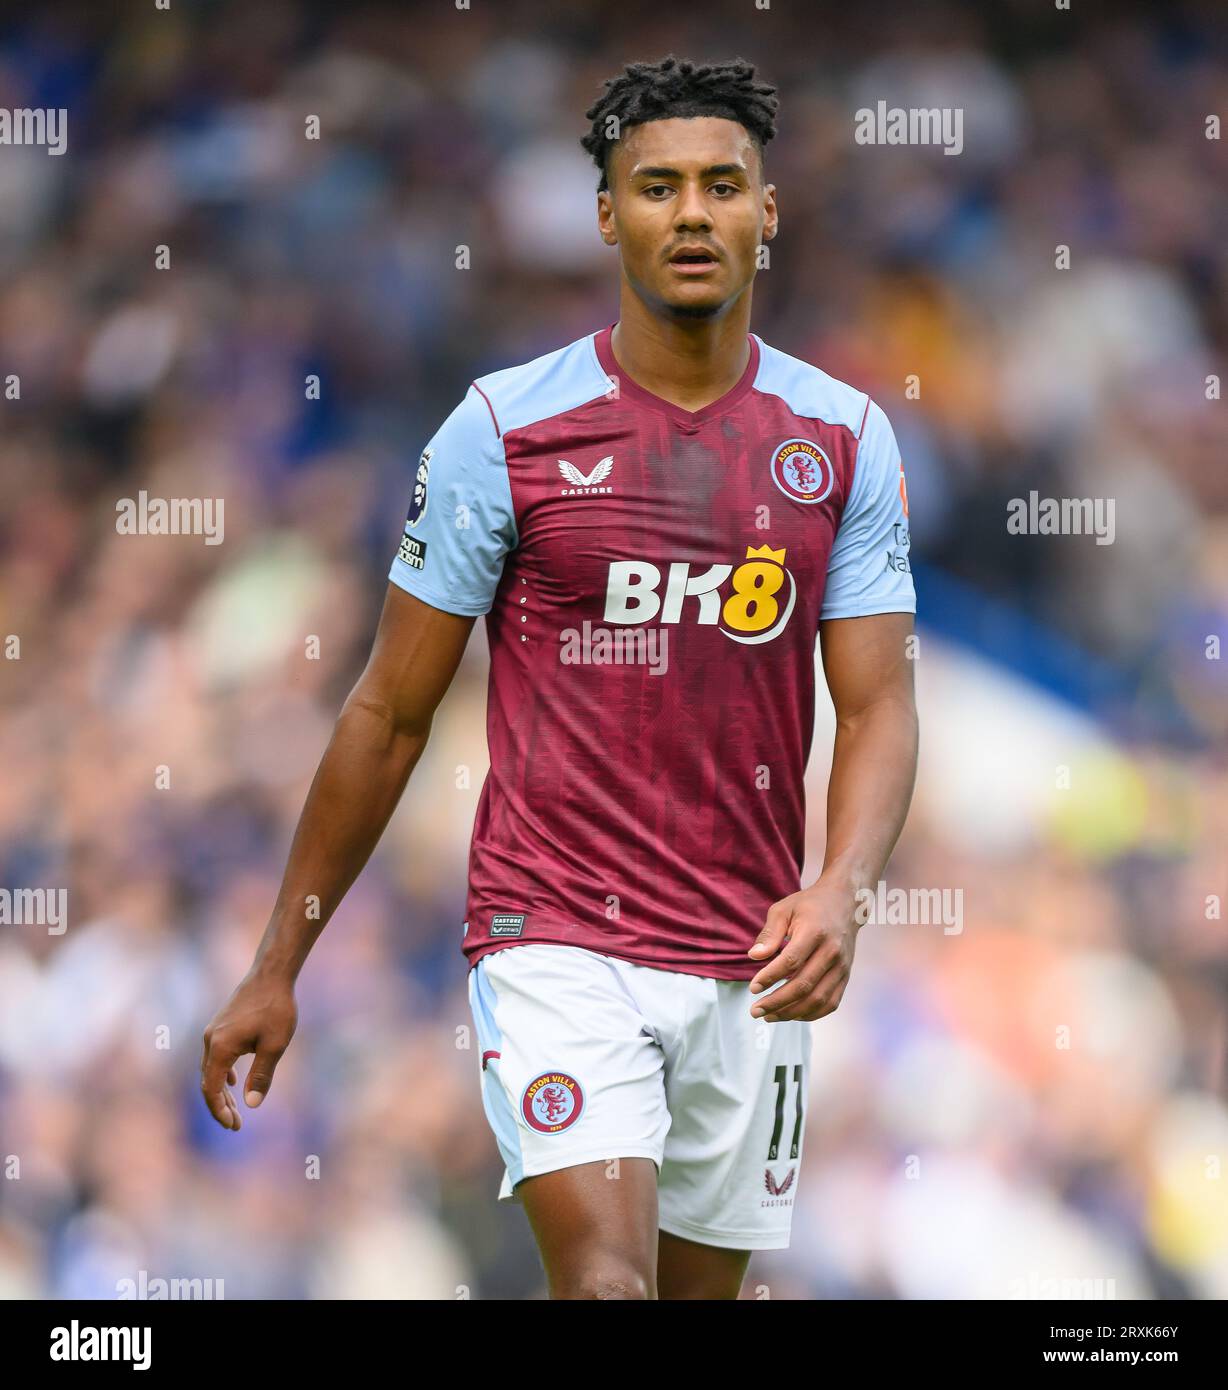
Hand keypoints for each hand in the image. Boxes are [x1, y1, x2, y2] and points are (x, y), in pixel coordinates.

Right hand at [200, 969, 297, 1129]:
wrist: (271, 974)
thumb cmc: (276, 1008)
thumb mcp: (275, 1045)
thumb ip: (261, 1075)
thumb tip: (252, 1105)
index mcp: (220, 1048)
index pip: (212, 1089)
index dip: (220, 1111)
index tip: (233, 1126)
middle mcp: (210, 1041)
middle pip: (209, 1082)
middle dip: (220, 1106)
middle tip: (235, 1125)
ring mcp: (213, 1032)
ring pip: (212, 1069)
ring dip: (222, 1091)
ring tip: (235, 1109)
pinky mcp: (220, 1026)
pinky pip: (216, 1057)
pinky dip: (223, 1074)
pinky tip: (235, 1082)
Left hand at [746, 879, 859, 1021]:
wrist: (846, 902)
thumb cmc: (809, 905)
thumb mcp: (784, 909)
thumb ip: (769, 933)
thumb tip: (754, 957)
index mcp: (815, 932)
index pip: (791, 961)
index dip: (770, 977)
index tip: (753, 988)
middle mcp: (832, 951)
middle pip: (804, 985)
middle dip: (777, 1002)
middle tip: (755, 1010)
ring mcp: (842, 966)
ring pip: (818, 999)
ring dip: (792, 1013)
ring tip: (770, 1016)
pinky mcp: (846, 976)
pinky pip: (831, 1003)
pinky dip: (811, 1014)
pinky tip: (792, 1014)